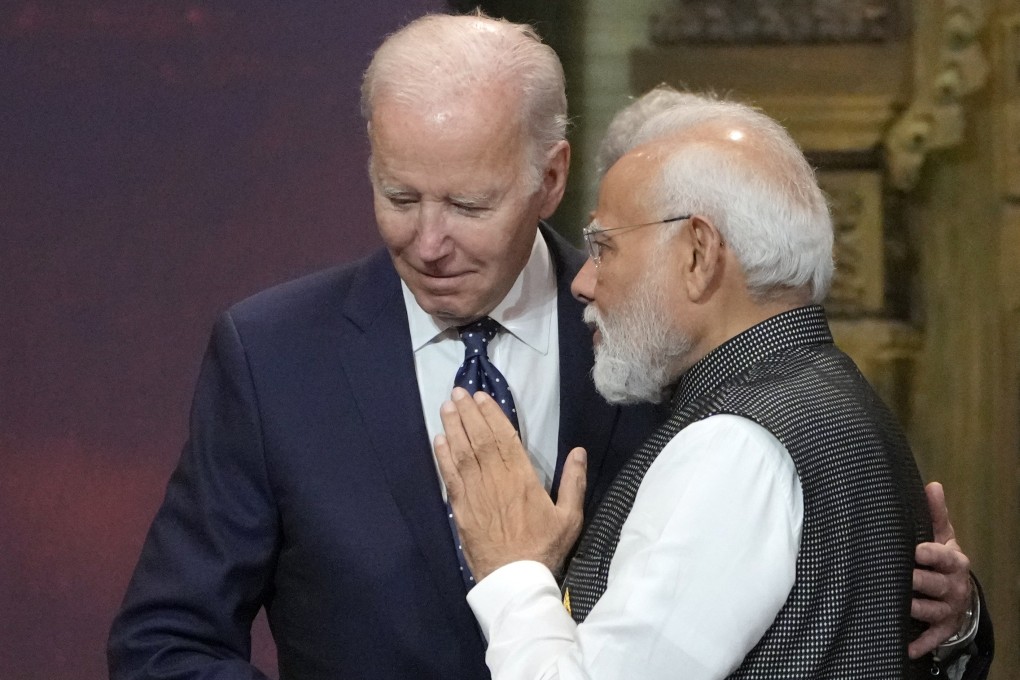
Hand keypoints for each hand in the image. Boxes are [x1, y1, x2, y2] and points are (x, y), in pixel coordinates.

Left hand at [434, 388, 586, 580]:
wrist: (515, 580)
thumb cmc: (544, 548)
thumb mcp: (570, 517)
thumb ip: (574, 482)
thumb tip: (578, 450)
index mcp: (523, 478)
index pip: (504, 438)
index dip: (492, 415)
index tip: (481, 397)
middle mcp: (496, 479)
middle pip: (479, 439)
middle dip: (468, 413)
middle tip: (458, 392)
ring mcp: (475, 493)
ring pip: (462, 452)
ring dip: (453, 427)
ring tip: (447, 406)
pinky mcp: (461, 508)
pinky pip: (450, 476)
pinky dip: (443, 456)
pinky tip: (439, 440)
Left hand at [909, 481, 973, 658]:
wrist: (956, 587)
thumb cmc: (941, 556)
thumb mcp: (940, 534)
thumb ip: (934, 512)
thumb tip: (932, 485)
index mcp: (953, 560)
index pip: (943, 556)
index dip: (930, 554)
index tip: (914, 550)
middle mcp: (954, 586)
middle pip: (936, 585)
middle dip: (918, 582)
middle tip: (900, 578)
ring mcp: (949, 609)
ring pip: (931, 610)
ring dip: (915, 609)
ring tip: (897, 605)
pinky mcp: (943, 627)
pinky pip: (933, 637)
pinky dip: (921, 643)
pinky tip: (906, 647)